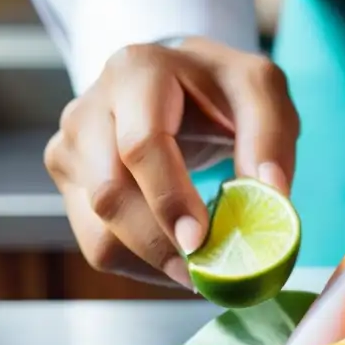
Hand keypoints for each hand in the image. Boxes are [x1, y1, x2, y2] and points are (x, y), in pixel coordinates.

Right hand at [45, 37, 299, 287]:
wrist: (183, 82)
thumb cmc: (222, 88)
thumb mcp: (261, 92)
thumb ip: (270, 138)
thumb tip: (271, 196)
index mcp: (137, 73)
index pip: (141, 146)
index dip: (170, 199)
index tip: (201, 242)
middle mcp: (90, 108)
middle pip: (109, 195)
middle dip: (161, 244)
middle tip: (210, 272)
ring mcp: (73, 149)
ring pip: (98, 231)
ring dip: (153, 263)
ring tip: (202, 271)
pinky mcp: (72, 185)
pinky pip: (100, 245)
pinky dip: (143, 266)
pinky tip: (180, 259)